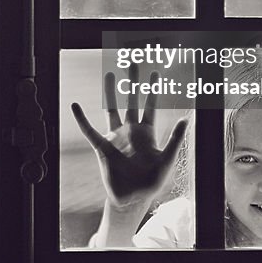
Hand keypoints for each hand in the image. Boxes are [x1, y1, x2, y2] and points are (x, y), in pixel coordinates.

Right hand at [71, 65, 187, 208]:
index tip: (155, 73)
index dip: (152, 90)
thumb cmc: (151, 181)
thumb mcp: (167, 159)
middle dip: (132, 84)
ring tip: (110, 76)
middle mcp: (131, 131)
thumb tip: (185, 119)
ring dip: (111, 94)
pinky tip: (76, 106)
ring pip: (111, 110)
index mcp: (147, 133)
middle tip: (133, 64)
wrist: (133, 198)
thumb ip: (175, 139)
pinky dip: (82, 119)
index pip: (150, 106)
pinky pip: (90, 131)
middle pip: (131, 101)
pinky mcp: (103, 148)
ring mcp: (116, 138)